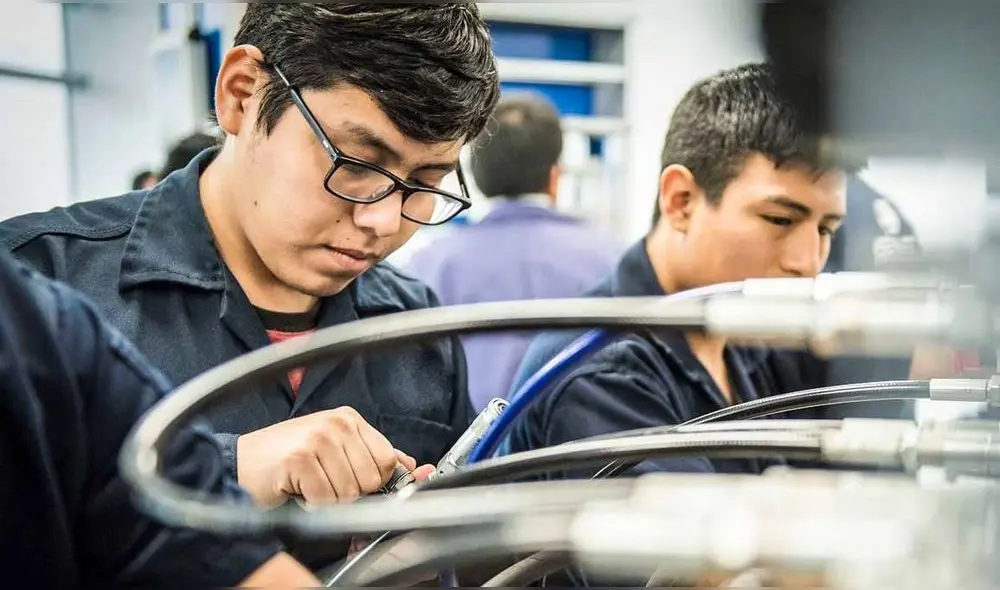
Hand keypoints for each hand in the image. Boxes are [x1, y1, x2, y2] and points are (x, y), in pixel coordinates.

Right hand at [236, 407, 404, 506]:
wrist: (239, 464)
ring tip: (309, 485)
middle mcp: (336, 423)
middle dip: (350, 493)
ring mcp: (318, 439)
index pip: (386, 459)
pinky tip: (297, 490)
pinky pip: (325, 500)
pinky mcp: (301, 459)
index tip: (355, 485)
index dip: (374, 481)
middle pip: (370, 479)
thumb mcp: (334, 451)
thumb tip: (411, 466)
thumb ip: (372, 456)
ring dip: (328, 500)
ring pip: (350, 493)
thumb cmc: (285, 460)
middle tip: (324, 483)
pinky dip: (312, 505)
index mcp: (349, 419)